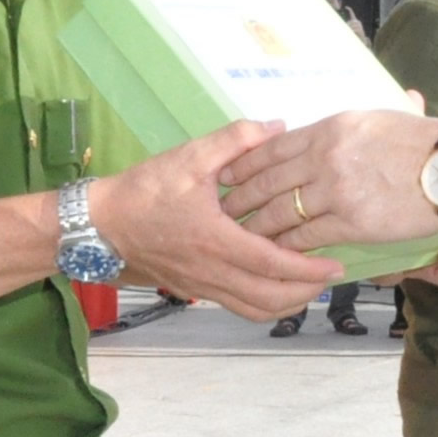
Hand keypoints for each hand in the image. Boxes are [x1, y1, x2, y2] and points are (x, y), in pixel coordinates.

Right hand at [93, 122, 345, 321]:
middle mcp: (213, 272)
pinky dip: (263, 304)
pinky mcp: (194, 290)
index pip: (273, 264)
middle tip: (331, 278)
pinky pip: (237, 307)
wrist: (101, 224)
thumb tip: (277, 127)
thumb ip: (235, 140)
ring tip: (309, 286)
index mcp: (216, 241)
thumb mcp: (189, 157)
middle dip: (306, 292)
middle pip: (270, 298)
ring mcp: (203, 286)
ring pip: (254, 310)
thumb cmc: (145, 190)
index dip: (308, 269)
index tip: (336, 265)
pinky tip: (274, 286)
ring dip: (287, 303)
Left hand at [219, 109, 437, 250]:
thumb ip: (340, 129)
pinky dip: (286, 247)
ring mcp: (336, 190)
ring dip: (256, 227)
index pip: (270, 148)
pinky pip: (307, 237)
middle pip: (266, 181)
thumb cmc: (420, 142)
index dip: (242, 164)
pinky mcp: (351, 221)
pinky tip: (274, 253)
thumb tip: (319, 132)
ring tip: (239, 236)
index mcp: (328, 129)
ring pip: (280, 212)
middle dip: (238, 198)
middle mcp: (324, 157)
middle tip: (220, 211)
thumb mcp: (373, 119)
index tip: (224, 175)